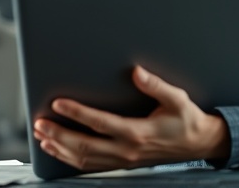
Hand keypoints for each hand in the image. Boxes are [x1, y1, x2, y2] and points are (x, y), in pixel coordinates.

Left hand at [32, 65, 230, 172]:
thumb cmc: (186, 120)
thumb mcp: (176, 98)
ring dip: (60, 148)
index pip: (99, 123)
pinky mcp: (121, 163)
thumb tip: (137, 72)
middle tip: (40, 122)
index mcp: (137, 132)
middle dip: (58, 134)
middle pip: (84, 145)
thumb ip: (155, 85)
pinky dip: (70, 159)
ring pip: (84, 159)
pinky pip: (91, 165)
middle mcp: (126, 149)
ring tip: (42, 136)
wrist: (199, 143)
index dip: (77, 113)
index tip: (58, 104)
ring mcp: (122, 160)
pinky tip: (58, 150)